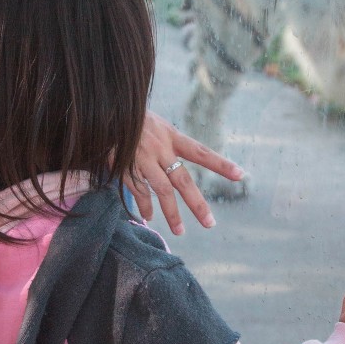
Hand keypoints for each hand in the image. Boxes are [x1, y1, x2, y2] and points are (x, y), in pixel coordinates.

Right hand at [131, 111, 242, 234]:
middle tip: (210, 223)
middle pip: (183, 180)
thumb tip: (181, 166)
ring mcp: (143, 159)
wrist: (105, 113)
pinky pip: (138, 191)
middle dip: (197, 204)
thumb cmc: (134, 120)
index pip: (201, 152)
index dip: (220, 164)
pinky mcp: (125, 167)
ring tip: (180, 231)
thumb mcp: (157, 125)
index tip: (240, 175)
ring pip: (162, 190)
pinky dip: (144, 205)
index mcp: (172, 136)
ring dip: (171, 213)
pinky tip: (149, 217)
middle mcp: (160, 148)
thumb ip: (170, 144)